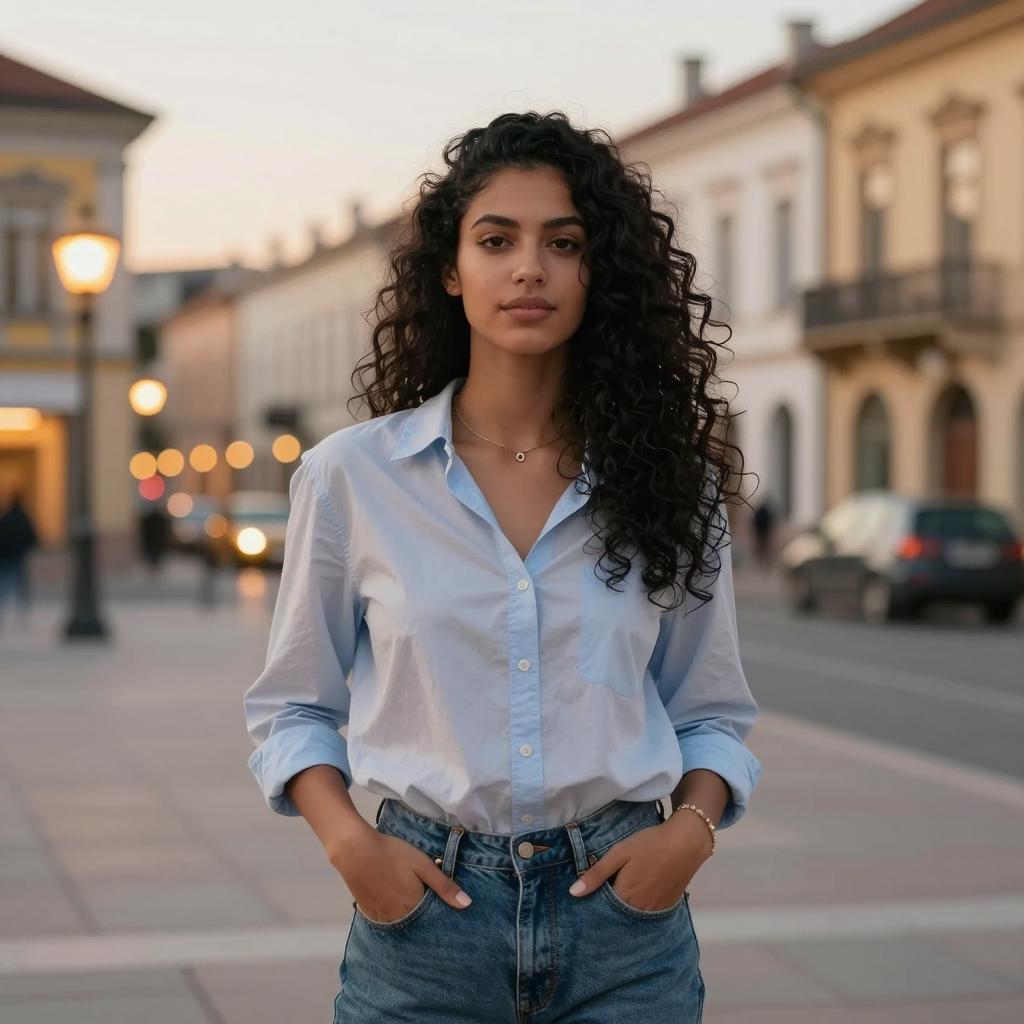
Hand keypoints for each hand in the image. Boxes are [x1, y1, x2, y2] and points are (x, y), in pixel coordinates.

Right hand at [326, 827, 472, 921]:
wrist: (355, 850)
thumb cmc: (392, 854)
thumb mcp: (423, 865)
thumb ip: (444, 885)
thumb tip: (467, 904)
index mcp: (414, 907)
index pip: (432, 918)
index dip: (438, 911)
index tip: (442, 905)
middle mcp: (398, 918)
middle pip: (417, 922)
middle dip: (424, 916)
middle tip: (426, 900)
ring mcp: (381, 917)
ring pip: (401, 922)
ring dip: (408, 915)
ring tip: (410, 901)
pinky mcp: (368, 912)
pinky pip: (386, 920)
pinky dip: (393, 914)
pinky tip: (394, 901)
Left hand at [568, 814, 711, 910]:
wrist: (686, 842)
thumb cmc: (649, 844)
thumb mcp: (619, 853)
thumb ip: (596, 874)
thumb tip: (573, 893)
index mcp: (625, 897)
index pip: (602, 910)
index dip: (594, 905)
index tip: (586, 900)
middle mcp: (640, 910)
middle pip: (618, 916)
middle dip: (608, 910)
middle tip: (602, 896)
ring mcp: (655, 910)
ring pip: (633, 916)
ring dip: (624, 910)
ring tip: (618, 896)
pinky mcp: (667, 906)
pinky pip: (648, 914)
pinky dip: (640, 909)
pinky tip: (637, 896)